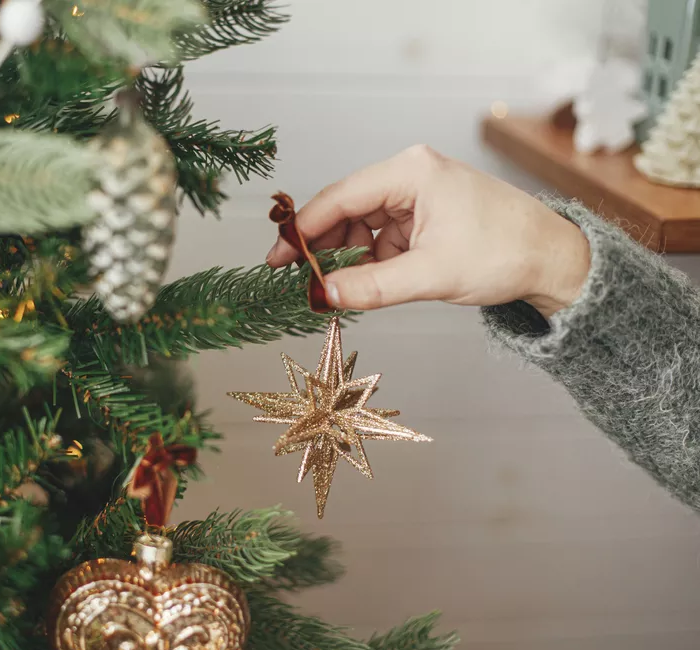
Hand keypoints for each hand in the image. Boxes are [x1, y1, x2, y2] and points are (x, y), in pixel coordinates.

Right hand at [265, 146, 590, 317]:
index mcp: (411, 172)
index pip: (340, 197)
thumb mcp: (431, 275)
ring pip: (362, 224)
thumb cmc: (505, 254)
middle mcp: (410, 175)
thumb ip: (371, 286)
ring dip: (346, 256)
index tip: (277, 257)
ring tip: (333, 288)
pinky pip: (382, 236)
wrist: (554, 260)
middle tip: (297, 279)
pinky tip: (361, 283)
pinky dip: (369, 259)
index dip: (303, 229)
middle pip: (346, 209)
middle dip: (321, 246)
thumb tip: (323, 296)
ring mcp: (417, 195)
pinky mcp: (424, 215)